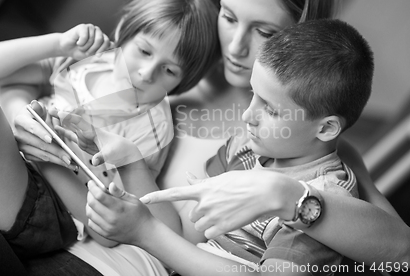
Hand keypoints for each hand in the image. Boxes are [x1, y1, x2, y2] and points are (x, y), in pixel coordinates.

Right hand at [13, 100, 73, 167]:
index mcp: (20, 121)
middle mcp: (18, 135)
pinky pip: (42, 159)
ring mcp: (21, 147)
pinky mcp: (26, 155)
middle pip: (40, 144)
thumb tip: (35, 104)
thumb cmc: (36, 115)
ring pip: (42, 154)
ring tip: (71, 162)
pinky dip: (55, 162)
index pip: (32, 127)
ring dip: (57, 160)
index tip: (51, 139)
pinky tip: (66, 164)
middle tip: (69, 156)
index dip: (41, 133)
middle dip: (56, 151)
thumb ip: (39, 107)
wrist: (26, 124)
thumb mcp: (38, 109)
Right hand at [53, 108, 142, 166]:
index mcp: (93, 131)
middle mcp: (87, 131)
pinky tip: (54, 129)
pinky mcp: (83, 142)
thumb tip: (95, 162)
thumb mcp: (111, 154)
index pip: (80, 121)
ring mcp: (84, 136)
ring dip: (59, 122)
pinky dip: (62, 132)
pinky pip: (70, 135)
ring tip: (45, 117)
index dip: (70, 117)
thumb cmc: (119, 150)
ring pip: (69, 127)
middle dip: (60, 115)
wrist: (123, 152)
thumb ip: (102, 157)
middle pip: (72, 121)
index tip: (59, 113)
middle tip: (47, 109)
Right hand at [59, 24, 113, 59]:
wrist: (66, 49)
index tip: (97, 56)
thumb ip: (103, 49)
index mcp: (101, 37)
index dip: (102, 49)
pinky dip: (81, 42)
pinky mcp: (82, 26)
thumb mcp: (92, 53)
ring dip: (85, 46)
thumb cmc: (79, 51)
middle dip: (93, 49)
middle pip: (101, 39)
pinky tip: (77, 42)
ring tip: (80, 47)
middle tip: (87, 52)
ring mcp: (90, 28)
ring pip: (92, 39)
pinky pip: (85, 36)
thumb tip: (113, 44)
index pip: (107, 42)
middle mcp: (97, 31)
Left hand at [86, 181, 155, 244]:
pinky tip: (98, 211)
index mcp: (119, 208)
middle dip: (90, 194)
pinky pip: (91, 223)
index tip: (91, 182)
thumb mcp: (134, 199)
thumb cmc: (141, 214)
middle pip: (92, 204)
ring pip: (89, 214)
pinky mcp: (105, 234)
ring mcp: (107, 228)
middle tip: (93, 190)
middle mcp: (111, 219)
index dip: (93, 187)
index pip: (99, 196)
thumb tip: (110, 185)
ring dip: (89, 205)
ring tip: (96, 200)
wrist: (145, 232)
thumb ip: (120, 192)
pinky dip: (92, 215)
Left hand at [140, 170, 303, 238]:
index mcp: (203, 188)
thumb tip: (188, 177)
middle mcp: (204, 202)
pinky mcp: (222, 227)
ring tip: (226, 212)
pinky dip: (217, 230)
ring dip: (209, 222)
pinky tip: (229, 220)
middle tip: (219, 206)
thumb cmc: (247, 181)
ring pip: (200, 225)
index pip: (174, 193)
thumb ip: (202, 182)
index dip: (157, 197)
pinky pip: (210, 233)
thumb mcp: (222, 178)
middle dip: (202, 212)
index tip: (142, 199)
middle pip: (192, 215)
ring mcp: (213, 216)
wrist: (267, 192)